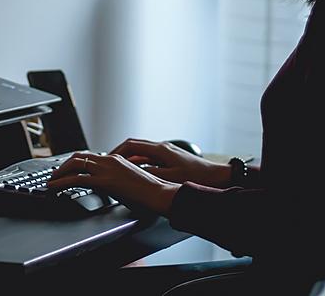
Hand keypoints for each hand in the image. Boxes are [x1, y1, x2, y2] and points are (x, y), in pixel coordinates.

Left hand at [46, 152, 179, 215]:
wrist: (159, 194)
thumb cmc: (149, 192)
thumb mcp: (129, 182)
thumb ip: (117, 180)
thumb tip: (109, 187)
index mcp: (116, 159)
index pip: (90, 156)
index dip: (75, 162)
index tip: (67, 169)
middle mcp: (109, 160)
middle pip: (79, 156)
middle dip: (63, 165)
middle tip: (55, 175)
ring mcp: (106, 168)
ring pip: (75, 164)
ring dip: (60, 173)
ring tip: (51, 182)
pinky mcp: (104, 180)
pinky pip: (77, 178)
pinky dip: (62, 182)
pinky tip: (56, 187)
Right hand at [110, 138, 231, 187]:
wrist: (217, 176)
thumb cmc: (197, 177)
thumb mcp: (170, 178)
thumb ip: (149, 174)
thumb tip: (133, 172)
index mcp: (160, 149)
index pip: (131, 145)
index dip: (116, 152)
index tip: (107, 159)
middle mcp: (162, 147)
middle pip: (135, 146)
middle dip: (120, 155)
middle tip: (109, 164)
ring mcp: (167, 152)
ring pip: (142, 152)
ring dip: (130, 159)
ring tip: (120, 170)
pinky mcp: (172, 158)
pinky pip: (150, 157)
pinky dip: (140, 163)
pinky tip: (138, 173)